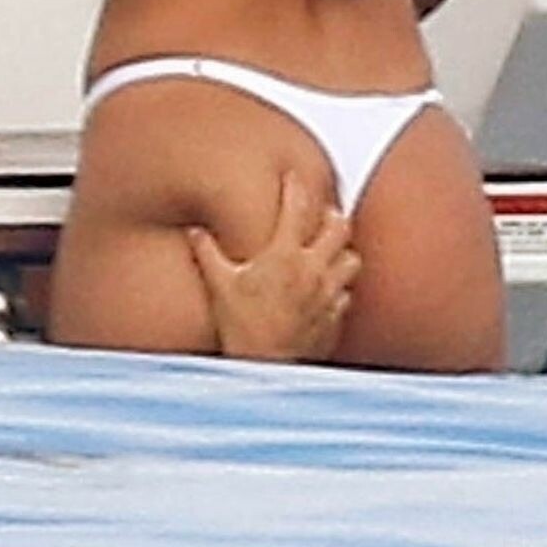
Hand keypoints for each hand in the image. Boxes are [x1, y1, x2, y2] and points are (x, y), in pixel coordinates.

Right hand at [187, 173, 360, 363]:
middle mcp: (312, 269)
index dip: (295, 186)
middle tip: (321, 214)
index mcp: (283, 255)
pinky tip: (328, 289)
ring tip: (330, 250)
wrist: (265, 369)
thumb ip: (207, 253)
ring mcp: (328, 294)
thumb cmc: (241, 327)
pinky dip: (341, 287)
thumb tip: (193, 231)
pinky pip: (349, 293)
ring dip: (343, 251)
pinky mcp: (335, 317)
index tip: (292, 176)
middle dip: (332, 215)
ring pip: (352, 259)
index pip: (296, 206)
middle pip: (339, 225)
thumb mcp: (219, 286)